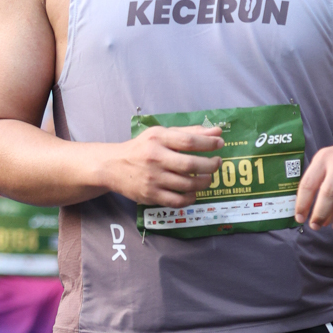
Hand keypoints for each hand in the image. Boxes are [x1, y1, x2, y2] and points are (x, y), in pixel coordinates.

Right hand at [102, 124, 222, 207]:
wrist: (113, 166)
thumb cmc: (142, 148)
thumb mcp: (161, 135)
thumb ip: (189, 132)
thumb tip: (217, 132)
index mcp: (158, 139)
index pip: (189, 141)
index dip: (208, 143)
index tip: (220, 143)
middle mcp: (155, 158)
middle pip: (190, 164)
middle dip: (210, 165)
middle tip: (217, 164)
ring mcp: (152, 178)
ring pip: (187, 184)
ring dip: (203, 182)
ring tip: (207, 178)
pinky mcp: (150, 195)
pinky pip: (177, 201)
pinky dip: (190, 198)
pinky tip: (193, 192)